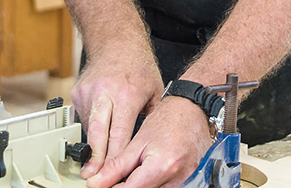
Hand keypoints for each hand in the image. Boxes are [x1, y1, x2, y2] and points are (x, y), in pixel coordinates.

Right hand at [73, 47, 163, 179]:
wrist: (115, 41)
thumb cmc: (138, 66)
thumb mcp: (155, 90)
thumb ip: (151, 117)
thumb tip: (148, 144)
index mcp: (127, 94)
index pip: (119, 134)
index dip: (115, 156)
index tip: (112, 173)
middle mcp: (105, 93)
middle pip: (98, 133)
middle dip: (95, 158)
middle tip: (90, 176)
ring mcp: (88, 92)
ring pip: (89, 127)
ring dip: (95, 143)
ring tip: (99, 157)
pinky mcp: (77, 92)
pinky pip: (84, 117)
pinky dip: (92, 127)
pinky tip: (101, 127)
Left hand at [87, 95, 213, 187]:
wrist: (193, 110)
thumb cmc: (168, 119)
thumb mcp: (138, 141)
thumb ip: (117, 166)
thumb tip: (97, 182)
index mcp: (161, 166)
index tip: (100, 184)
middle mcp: (177, 177)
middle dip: (126, 186)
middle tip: (116, 177)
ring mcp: (186, 181)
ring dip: (140, 184)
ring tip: (136, 170)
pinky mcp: (190, 181)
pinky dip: (153, 183)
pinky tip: (148, 172)